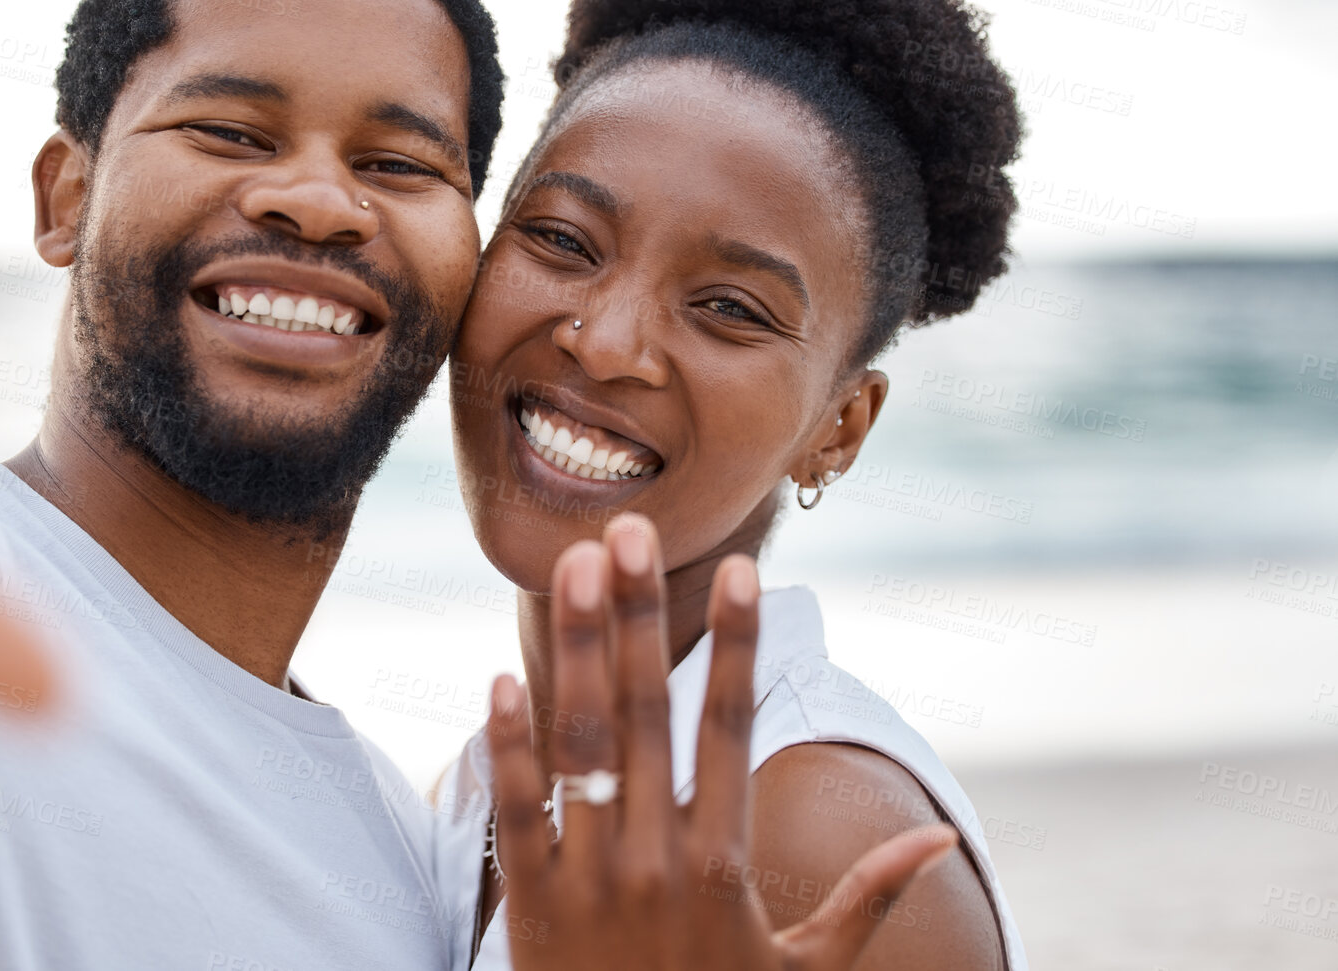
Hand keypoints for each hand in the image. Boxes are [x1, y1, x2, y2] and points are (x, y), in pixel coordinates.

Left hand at [486, 515, 955, 969]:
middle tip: (633, 533)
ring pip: (582, 747)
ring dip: (576, 653)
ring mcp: (589, 880)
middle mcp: (657, 859)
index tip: (739, 570)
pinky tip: (500, 680)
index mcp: (725, 864)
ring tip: (576, 570)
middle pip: (648, 714)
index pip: (733, 730)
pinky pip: (516, 815)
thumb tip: (939, 844)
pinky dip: (508, 748)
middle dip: (641, 616)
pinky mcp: (529, 905)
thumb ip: (868, 901)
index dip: (737, 646)